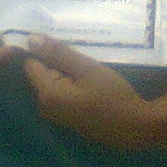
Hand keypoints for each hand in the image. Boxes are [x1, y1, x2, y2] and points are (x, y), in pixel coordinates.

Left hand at [22, 35, 159, 149]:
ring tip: (85, 65)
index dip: (43, 50)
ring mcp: (56, 115)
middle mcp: (45, 107)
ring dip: (66, 71)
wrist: (136, 128)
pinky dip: (71, 83)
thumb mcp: (87, 69)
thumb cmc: (113, 96)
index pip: (30, 64)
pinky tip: (88, 80)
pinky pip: (62, 93)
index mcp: (46, 95)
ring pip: (53, 82)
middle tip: (78, 53)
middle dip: (56, 61)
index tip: (62, 44)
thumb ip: (58, 54)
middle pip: (41, 73)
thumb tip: (31, 39)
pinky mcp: (68, 118)